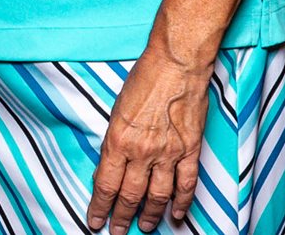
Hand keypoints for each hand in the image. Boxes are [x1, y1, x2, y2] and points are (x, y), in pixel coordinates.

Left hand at [86, 48, 212, 231]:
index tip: (95, 220)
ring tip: (144, 227)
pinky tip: (176, 215)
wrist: (175, 65)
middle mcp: (142, 151)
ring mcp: (168, 153)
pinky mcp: (190, 151)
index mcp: (118, 140)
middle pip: (130, 195)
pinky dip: (181, 203)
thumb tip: (111, 165)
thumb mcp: (116, 110)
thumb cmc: (143, 80)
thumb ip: (115, 140)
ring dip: (150, 215)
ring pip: (157, 196)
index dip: (99, 206)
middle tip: (116, 231)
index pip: (106, 184)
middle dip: (121, 217)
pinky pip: (186, 185)